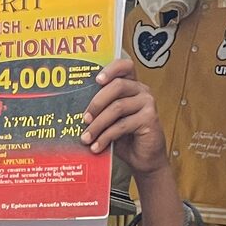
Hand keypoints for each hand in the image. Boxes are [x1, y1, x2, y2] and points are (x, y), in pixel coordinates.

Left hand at [79, 59, 167, 174]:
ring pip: (117, 107)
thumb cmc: (126, 138)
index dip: (111, 69)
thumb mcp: (110, 121)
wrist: (143, 158)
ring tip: (86, 138)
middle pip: (117, 86)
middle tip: (84, 119)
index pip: (125, 66)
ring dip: (98, 124)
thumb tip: (75, 110)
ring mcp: (148, 103)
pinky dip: (106, 137)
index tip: (97, 79)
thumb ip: (101, 110)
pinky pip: (122, 125)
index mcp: (131, 86)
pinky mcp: (150, 119)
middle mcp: (141, 90)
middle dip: (96, 103)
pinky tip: (97, 146)